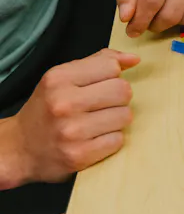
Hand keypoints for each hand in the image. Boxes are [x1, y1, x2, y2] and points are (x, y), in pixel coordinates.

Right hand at [3, 49, 138, 185]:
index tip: (101, 85)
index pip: (111, 67)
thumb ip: (98, 62)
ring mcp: (72, 131)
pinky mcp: (80, 154)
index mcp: (58, 79)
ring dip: (116, 120)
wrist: (20, 148)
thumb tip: (134, 58)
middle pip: (123, 90)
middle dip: (118, 98)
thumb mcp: (62, 78)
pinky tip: (94, 139)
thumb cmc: (47, 110)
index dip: (112, 76)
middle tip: (101, 106)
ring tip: (97, 123)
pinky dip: (111, 140)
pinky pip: (118, 140)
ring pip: (125, 115)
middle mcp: (63, 103)